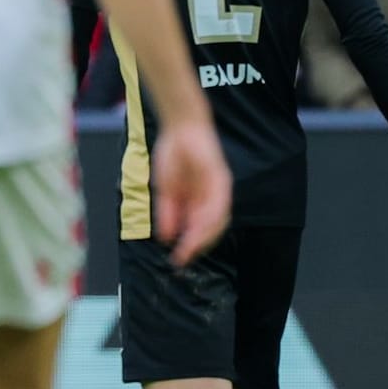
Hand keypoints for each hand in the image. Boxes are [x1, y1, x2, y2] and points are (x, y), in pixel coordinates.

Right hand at [150, 117, 231, 266]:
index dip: (190, 245)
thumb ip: (168, 213)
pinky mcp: (221, 179)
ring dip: (203, 236)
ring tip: (189, 249)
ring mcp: (218, 188)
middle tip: (183, 259)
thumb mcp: (165, 190)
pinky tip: (195, 229)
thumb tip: (166, 237)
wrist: (180, 129)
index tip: (178, 259)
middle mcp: (212, 197)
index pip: (200, 229)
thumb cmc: (173, 156)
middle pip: (212, 228)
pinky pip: (219, 204)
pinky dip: (208, 219)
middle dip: (197, 245)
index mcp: (199, 200)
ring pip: (217, 220)